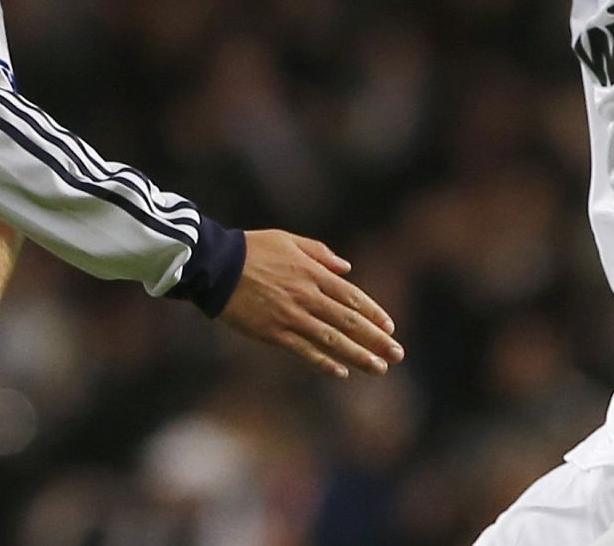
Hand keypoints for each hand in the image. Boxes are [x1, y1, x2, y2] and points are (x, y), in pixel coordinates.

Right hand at [220, 229, 402, 378]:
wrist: (215, 265)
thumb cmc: (250, 248)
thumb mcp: (288, 240)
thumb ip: (319, 253)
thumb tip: (346, 268)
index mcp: (311, 272)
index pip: (351, 296)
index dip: (373, 313)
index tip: (390, 328)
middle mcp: (306, 296)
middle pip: (348, 321)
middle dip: (375, 339)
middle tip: (397, 355)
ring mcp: (290, 316)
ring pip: (332, 339)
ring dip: (358, 355)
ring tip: (379, 369)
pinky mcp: (272, 332)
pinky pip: (304, 350)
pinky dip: (324, 362)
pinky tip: (341, 373)